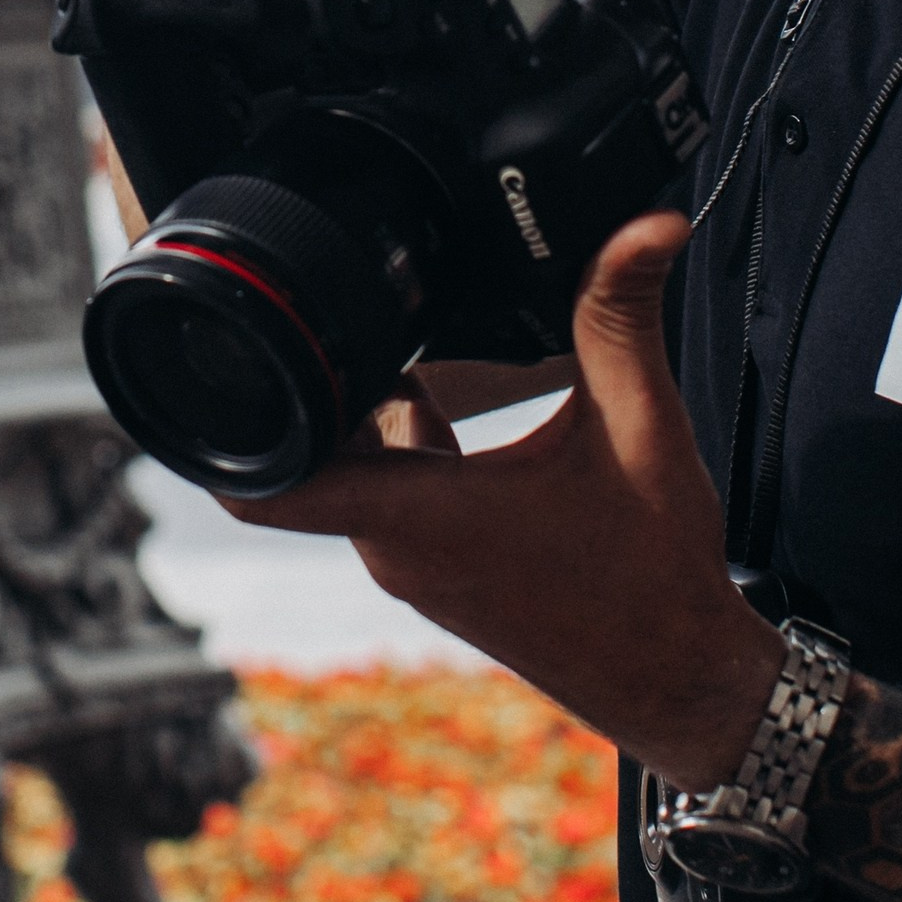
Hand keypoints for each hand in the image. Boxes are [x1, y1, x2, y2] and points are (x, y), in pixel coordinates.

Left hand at [222, 211, 785, 790]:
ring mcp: (414, 564)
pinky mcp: (438, 569)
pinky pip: (390, 488)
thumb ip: (624, 314)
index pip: (266, 486)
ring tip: (426, 340)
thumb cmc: (654, 574)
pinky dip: (408, 438)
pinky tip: (461, 399)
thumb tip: (648, 224)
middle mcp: (397, 546)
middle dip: (330, 374)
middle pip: (316, 443)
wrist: (678, 678)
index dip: (223, 424)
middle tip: (367, 303)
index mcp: (420, 514)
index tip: (230, 350)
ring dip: (379, 405)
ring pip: (358, 462)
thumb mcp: (642, 424)